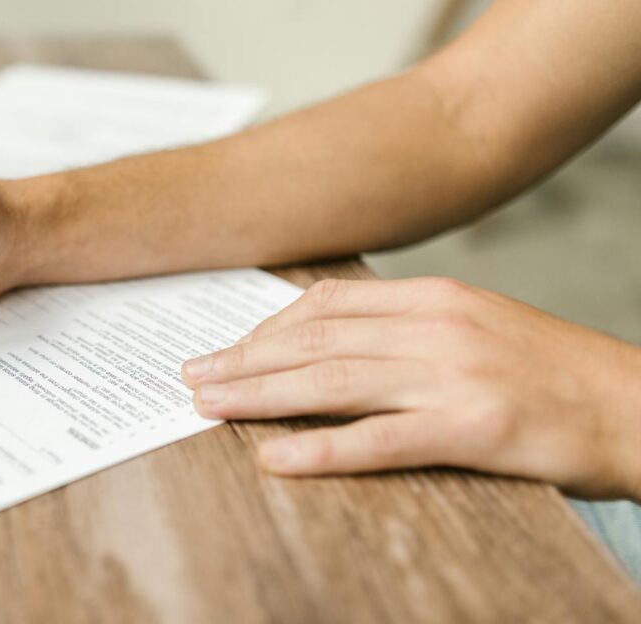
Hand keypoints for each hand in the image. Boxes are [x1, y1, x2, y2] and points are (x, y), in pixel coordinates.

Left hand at [181, 277, 640, 500]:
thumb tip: (331, 341)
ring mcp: (454, 375)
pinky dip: (320, 450)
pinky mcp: (475, 427)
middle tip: (192, 378)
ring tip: (207, 408)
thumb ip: (407, 327)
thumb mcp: (475, 327)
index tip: (224, 349)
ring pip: (332, 382)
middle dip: (244, 360)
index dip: (264, 329)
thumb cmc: (552, 373)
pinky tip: (275, 458)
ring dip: (259, 396)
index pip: (327, 305)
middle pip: (315, 341)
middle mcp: (437, 326)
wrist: (640, 406)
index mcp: (434, 297)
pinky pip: (379, 440)